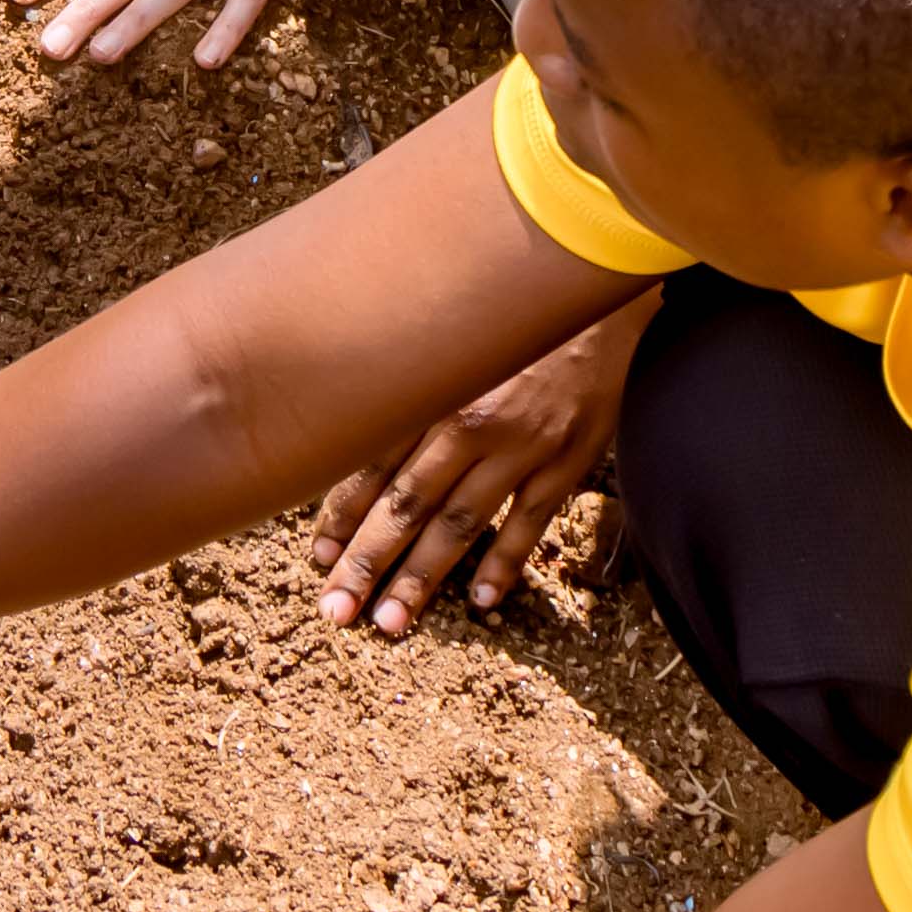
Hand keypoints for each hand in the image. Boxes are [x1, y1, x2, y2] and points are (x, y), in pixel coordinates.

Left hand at [308, 281, 652, 628]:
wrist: (596, 289)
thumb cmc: (508, 314)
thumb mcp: (447, 334)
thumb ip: (403, 375)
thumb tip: (344, 417)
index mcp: (430, 388)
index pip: (372, 462)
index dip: (341, 514)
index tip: (315, 558)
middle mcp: (468, 422)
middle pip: (407, 504)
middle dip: (367, 560)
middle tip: (336, 610)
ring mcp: (520, 445)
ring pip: (460, 523)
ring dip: (422, 577)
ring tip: (390, 622)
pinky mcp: (567, 459)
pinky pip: (531, 522)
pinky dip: (505, 563)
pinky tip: (481, 603)